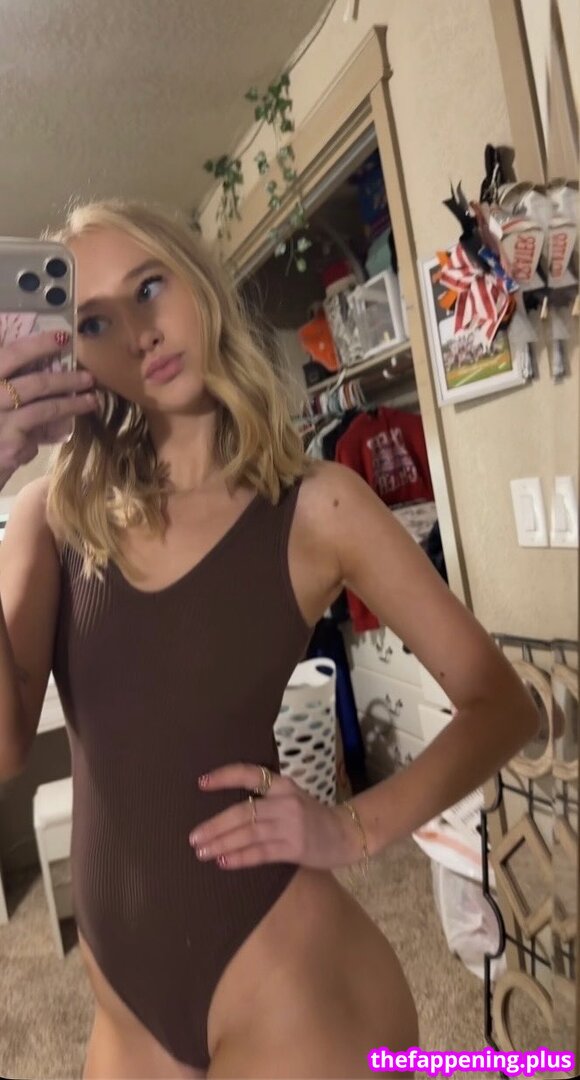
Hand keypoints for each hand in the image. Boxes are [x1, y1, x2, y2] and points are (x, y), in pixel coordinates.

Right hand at [0, 330, 97, 490]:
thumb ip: (7, 381)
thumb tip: (39, 371)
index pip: (9, 354)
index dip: (37, 344)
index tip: (62, 337)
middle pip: (33, 382)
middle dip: (65, 379)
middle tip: (88, 376)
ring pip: (43, 408)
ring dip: (72, 404)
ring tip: (91, 400)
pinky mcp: (9, 445)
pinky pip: (38, 434)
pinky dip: (47, 432)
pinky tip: (61, 431)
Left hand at [189, 762, 362, 871]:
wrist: (346, 834)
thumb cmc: (313, 817)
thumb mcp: (292, 799)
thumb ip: (266, 799)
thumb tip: (227, 811)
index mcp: (283, 785)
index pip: (250, 775)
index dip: (224, 777)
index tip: (201, 784)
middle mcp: (285, 802)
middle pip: (243, 811)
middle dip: (215, 825)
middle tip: (193, 837)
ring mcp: (290, 825)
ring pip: (249, 833)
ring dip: (222, 843)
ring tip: (202, 851)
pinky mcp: (295, 847)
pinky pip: (261, 852)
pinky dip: (240, 857)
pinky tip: (224, 861)